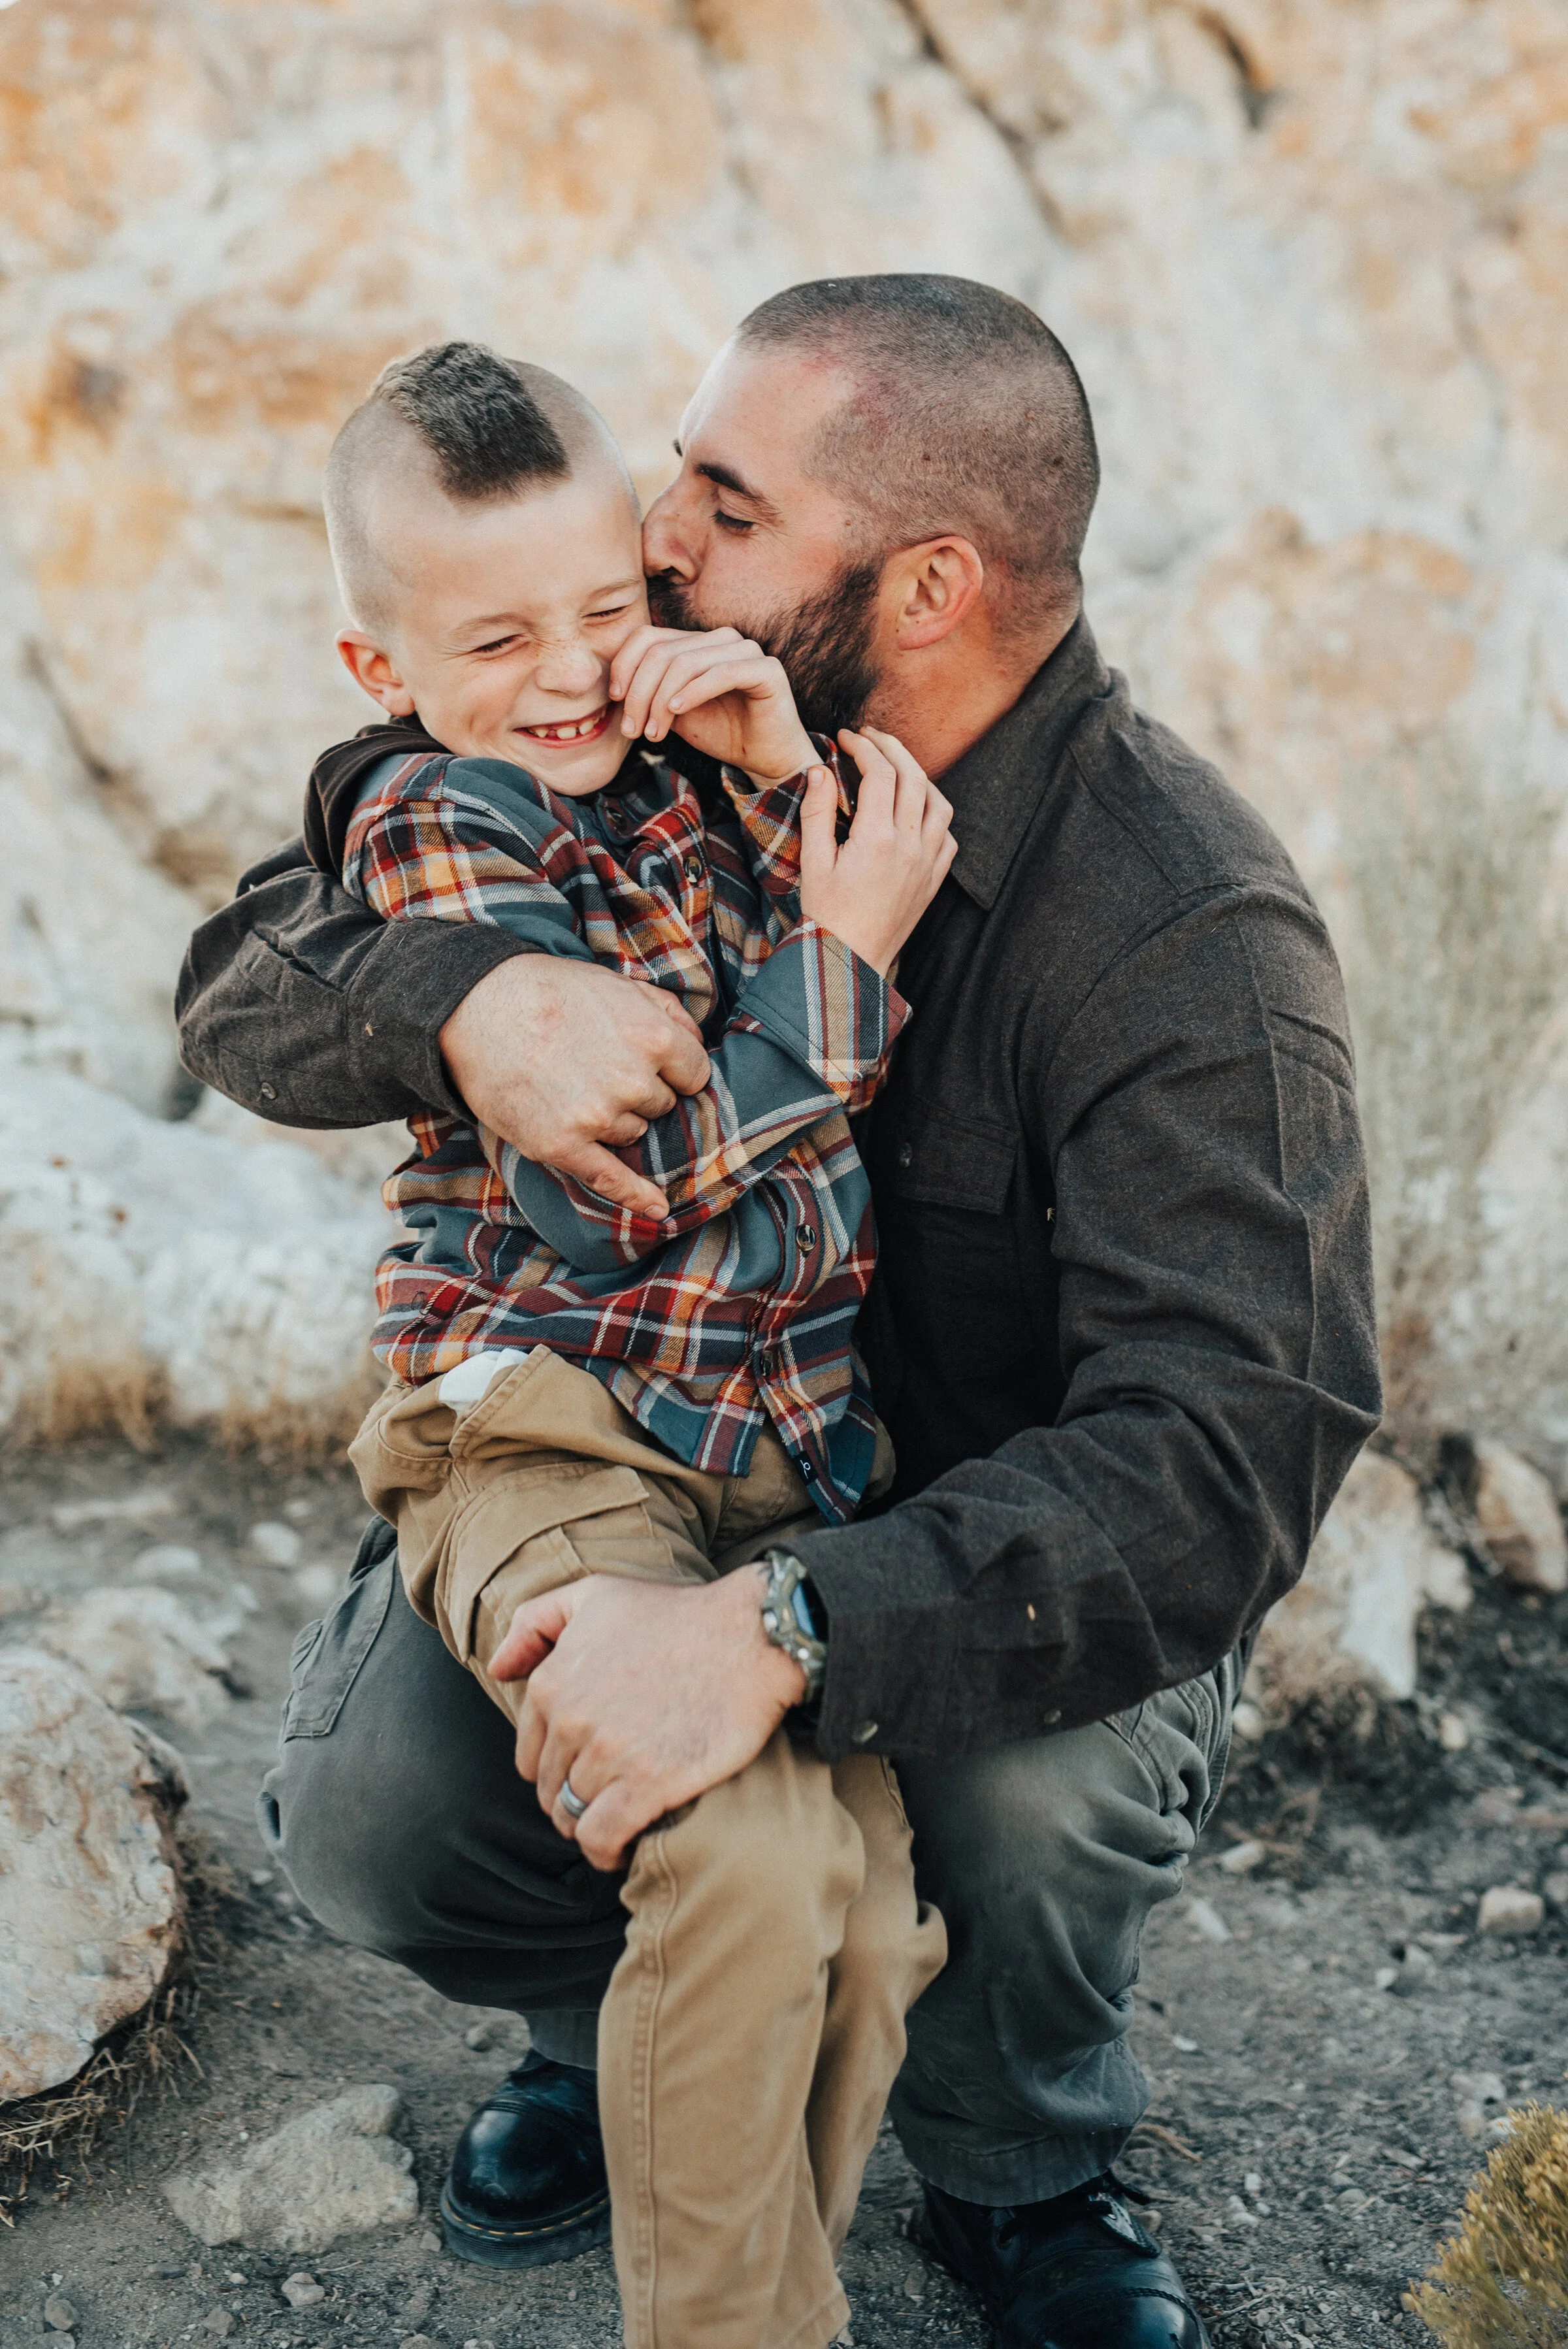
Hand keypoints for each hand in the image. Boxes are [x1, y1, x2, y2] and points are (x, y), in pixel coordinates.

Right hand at [438, 956, 709, 1219]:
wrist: (477, 1007)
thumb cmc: (549, 990)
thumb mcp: (619, 983)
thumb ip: (668, 1012)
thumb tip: (699, 1044)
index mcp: (654, 1038)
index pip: (695, 1075)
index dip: (675, 1071)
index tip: (654, 1065)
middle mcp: (633, 1081)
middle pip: (662, 1106)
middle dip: (639, 1091)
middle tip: (595, 1065)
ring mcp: (598, 1117)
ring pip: (633, 1133)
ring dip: (614, 1118)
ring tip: (571, 1084)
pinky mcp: (562, 1145)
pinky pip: (610, 1178)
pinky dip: (636, 1196)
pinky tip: (658, 1210)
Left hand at [490, 1569, 806, 1869]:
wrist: (749, 1635)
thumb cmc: (675, 1614)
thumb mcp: (594, 1595)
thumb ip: (533, 1624)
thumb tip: (497, 1668)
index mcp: (553, 1682)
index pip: (529, 1755)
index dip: (556, 1768)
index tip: (585, 1768)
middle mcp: (572, 1720)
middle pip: (550, 1790)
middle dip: (572, 1798)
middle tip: (608, 1793)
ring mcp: (608, 1755)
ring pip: (573, 1817)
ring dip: (591, 1824)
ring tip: (618, 1818)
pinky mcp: (647, 1784)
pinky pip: (601, 1839)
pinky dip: (605, 1851)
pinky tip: (623, 1847)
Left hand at [609, 625, 816, 784]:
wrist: (766, 758)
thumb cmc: (722, 733)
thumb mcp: (673, 711)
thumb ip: (650, 691)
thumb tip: (614, 685)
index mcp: (697, 642)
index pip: (647, 637)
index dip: (625, 665)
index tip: (616, 701)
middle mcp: (720, 639)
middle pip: (662, 652)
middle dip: (640, 694)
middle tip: (633, 731)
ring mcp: (745, 650)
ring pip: (686, 663)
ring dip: (661, 700)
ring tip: (654, 733)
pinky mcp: (767, 669)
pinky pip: (721, 673)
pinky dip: (693, 693)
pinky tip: (676, 712)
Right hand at [799, 726, 956, 975]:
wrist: (851, 960)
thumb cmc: (826, 914)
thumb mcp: (813, 861)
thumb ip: (817, 812)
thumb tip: (820, 769)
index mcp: (877, 839)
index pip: (879, 772)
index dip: (863, 746)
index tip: (846, 737)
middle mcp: (911, 846)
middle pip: (913, 776)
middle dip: (892, 747)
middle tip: (870, 735)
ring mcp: (928, 862)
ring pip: (938, 800)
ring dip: (918, 775)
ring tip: (895, 766)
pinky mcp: (935, 878)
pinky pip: (947, 833)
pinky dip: (934, 811)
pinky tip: (914, 809)